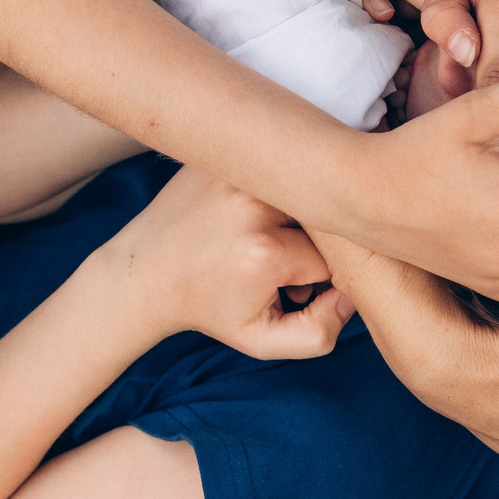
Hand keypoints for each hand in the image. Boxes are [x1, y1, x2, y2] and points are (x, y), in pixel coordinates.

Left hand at [105, 167, 349, 360]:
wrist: (144, 273)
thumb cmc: (208, 308)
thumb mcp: (261, 340)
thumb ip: (318, 333)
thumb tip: (353, 296)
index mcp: (264, 254)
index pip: (336, 259)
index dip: (328, 277)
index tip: (301, 286)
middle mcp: (251, 207)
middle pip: (325, 220)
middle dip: (319, 244)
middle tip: (290, 263)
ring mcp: (236, 174)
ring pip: (303, 190)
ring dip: (300, 214)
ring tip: (272, 238)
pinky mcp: (225, 157)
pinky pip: (276, 169)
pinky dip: (278, 190)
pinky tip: (252, 213)